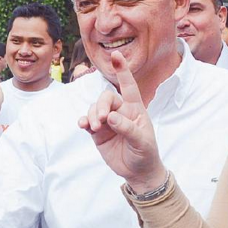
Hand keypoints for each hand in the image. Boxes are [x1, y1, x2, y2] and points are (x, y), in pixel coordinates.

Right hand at [78, 51, 166, 192]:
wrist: (137, 172)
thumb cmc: (145, 153)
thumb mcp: (142, 142)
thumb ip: (127, 128)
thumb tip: (110, 117)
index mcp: (135, 109)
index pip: (128, 86)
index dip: (122, 71)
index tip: (116, 55)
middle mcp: (120, 111)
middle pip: (106, 98)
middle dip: (101, 105)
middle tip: (101, 120)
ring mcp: (108, 121)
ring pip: (94, 109)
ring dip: (92, 115)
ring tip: (94, 127)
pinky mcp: (98, 132)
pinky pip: (87, 122)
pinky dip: (83, 121)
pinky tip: (82, 125)